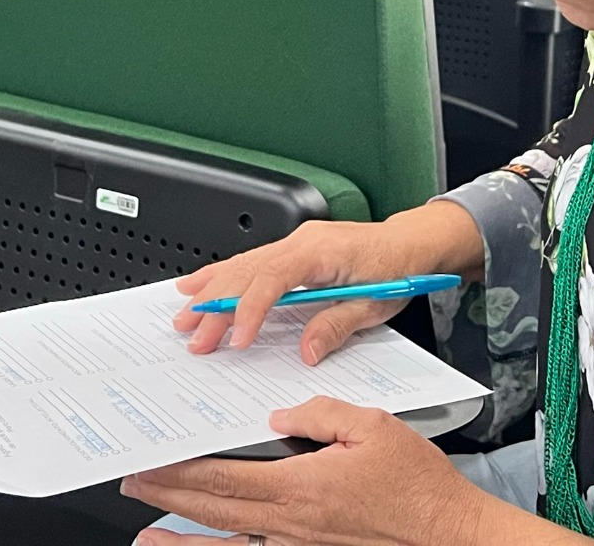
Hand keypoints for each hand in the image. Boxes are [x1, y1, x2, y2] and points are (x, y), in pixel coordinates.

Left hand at [125, 397, 487, 545]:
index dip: (180, 471)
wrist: (450, 537)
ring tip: (147, 538)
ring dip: (183, 542)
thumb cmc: (418, 486)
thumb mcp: (373, 426)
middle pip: (214, 511)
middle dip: (168, 499)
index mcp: (300, 487)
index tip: (151, 461)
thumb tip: (279, 415)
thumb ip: (319, 414)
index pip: (223, 476)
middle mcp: (291, 526)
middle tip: (134, 487)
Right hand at [174, 202, 481, 364]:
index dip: (249, 309)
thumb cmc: (397, 269)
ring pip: (242, 263)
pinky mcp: (293, 248)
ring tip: (183, 315)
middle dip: (216, 305)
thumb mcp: (374, 305)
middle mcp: (302, 241)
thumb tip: (306, 352)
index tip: (236, 338)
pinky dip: (222, 274)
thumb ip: (336, 326)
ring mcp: (295, 242)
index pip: (273, 278)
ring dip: (210, 290)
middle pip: (248, 272)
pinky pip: (251, 260)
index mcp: (321, 252)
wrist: (410, 244)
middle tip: (194, 337)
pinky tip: (199, 283)